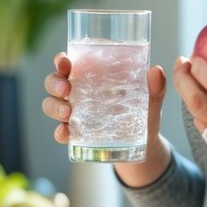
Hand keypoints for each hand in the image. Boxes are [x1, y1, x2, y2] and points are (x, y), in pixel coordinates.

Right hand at [41, 52, 170, 185]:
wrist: (144, 146)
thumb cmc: (143, 113)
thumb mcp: (150, 99)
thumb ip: (155, 87)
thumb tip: (156, 71)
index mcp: (91, 76)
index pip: (69, 63)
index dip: (61, 60)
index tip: (65, 63)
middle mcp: (77, 92)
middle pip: (53, 82)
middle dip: (55, 83)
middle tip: (67, 90)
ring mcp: (73, 113)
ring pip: (50, 105)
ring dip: (54, 107)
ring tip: (67, 114)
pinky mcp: (76, 134)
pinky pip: (60, 132)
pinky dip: (59, 132)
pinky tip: (66, 134)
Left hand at [174, 29, 206, 186]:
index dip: (200, 67)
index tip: (195, 55)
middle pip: (196, 101)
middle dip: (182, 79)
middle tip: (181, 62)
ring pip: (196, 116)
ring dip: (187, 96)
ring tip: (187, 78)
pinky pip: (205, 130)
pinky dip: (199, 113)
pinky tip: (200, 100)